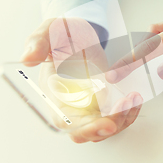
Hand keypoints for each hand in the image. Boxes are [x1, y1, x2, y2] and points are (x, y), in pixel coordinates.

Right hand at [21, 18, 142, 142]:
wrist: (80, 32)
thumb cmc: (63, 33)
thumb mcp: (49, 30)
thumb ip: (39, 43)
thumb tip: (27, 58)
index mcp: (53, 93)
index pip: (65, 121)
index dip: (84, 127)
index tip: (106, 124)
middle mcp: (69, 106)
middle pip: (86, 132)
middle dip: (107, 127)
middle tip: (126, 108)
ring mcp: (87, 107)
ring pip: (104, 128)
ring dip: (122, 119)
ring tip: (133, 98)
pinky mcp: (102, 103)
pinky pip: (115, 118)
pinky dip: (127, 113)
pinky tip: (135, 99)